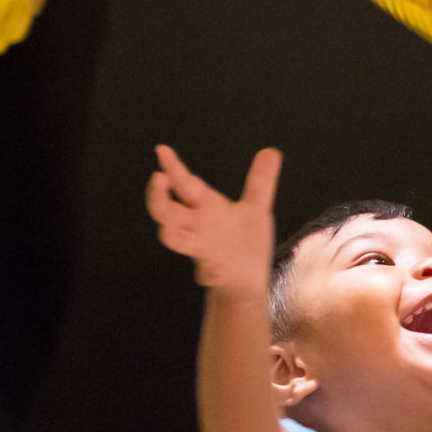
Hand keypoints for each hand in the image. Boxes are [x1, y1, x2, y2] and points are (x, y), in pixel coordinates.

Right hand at [149, 145, 280, 292]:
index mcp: (206, 207)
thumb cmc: (246, 243)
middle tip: (159, 179)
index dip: (173, 167)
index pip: (184, 183)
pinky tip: (215, 274)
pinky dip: (209, 273)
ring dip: (170, 231)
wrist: (249, 281)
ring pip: (175, 239)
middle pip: (166, 210)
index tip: (162, 149)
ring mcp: (204, 250)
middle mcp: (197, 227)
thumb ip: (260, 182)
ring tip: (169, 227)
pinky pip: (207, 273)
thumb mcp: (257, 209)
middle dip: (159, 197)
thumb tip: (272, 151)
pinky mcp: (216, 274)